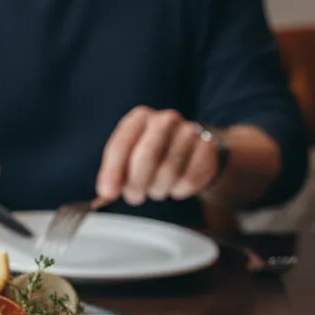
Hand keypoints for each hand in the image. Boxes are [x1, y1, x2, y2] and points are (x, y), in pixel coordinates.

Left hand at [96, 107, 220, 205]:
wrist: (195, 149)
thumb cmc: (154, 155)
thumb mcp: (130, 157)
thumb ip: (115, 173)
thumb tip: (105, 193)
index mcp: (140, 118)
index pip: (121, 145)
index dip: (112, 172)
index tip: (107, 193)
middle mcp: (165, 119)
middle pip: (146, 156)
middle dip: (137, 184)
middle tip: (134, 196)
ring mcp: (190, 131)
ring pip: (169, 172)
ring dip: (158, 189)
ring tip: (157, 187)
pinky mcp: (208, 148)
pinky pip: (190, 179)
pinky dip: (179, 190)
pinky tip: (176, 185)